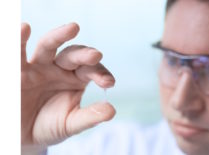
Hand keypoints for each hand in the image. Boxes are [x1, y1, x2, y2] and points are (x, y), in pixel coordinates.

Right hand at [21, 23, 115, 152]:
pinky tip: (24, 29)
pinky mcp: (17, 70)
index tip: (109, 82)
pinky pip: (17, 54)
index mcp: (76, 78)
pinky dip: (19, 41)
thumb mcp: (71, 124)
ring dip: (58, 37)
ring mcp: (38, 66)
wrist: (23, 136)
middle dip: (84, 54)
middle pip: (72, 55)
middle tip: (95, 55)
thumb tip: (111, 111)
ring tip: (72, 28)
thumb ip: (89, 117)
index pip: (91, 69)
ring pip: (48, 46)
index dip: (100, 73)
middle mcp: (59, 68)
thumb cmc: (50, 126)